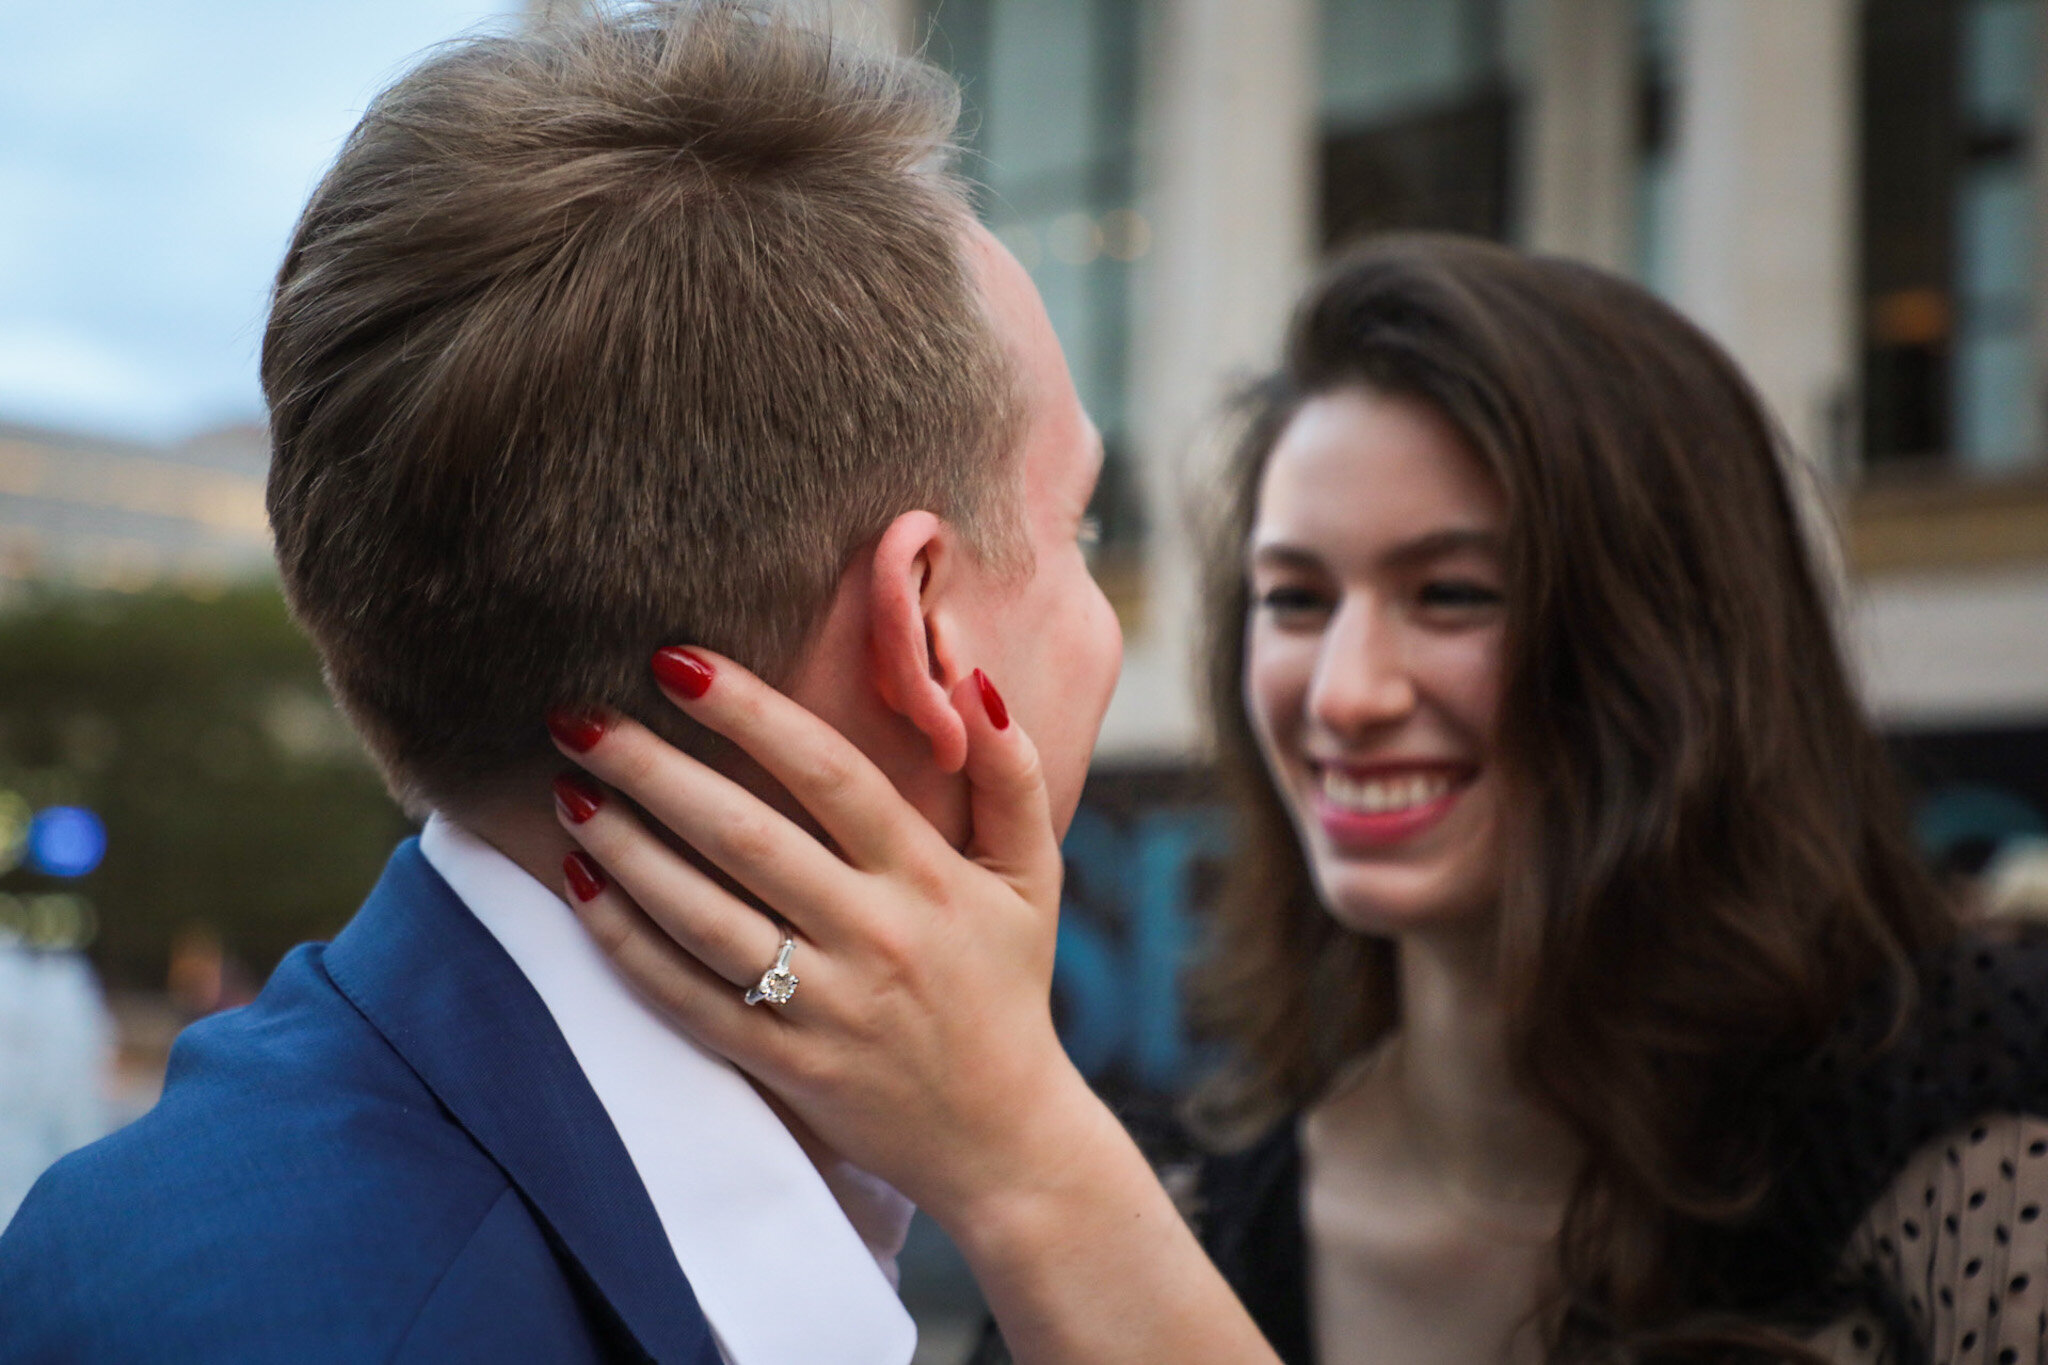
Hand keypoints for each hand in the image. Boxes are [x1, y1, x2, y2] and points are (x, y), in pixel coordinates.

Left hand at [547, 649, 1099, 1227]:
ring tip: (565, 788)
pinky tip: (580, 883)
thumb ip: (1013, 773)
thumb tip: (972, 680)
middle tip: (577, 712)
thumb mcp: (1035, 874)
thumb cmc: (1008, 984)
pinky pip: (687, 997)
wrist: (1001, 1138)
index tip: (675, 660)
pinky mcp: (783, 1066)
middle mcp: (874, 937)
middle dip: (652, 767)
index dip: (750, 712)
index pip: (830, 775)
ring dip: (624, 847)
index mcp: (928, 878)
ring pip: (702, 916)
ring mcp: (824, 1007)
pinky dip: (626, 942)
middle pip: (745, 837)